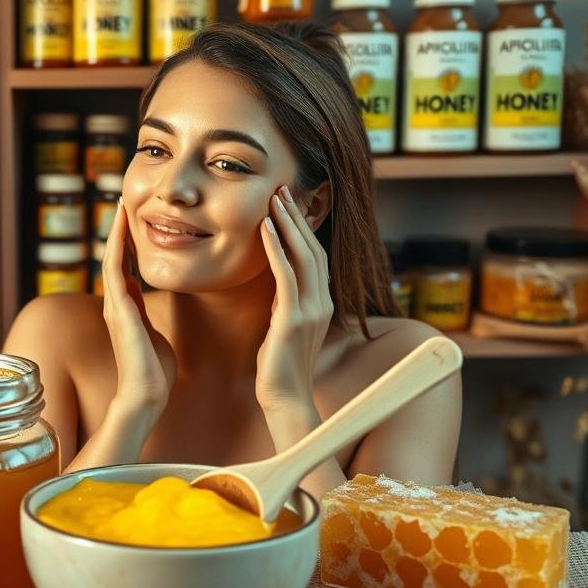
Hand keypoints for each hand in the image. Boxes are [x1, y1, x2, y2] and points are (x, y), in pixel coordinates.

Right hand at [102, 201, 175, 415]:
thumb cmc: (155, 373)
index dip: (129, 243)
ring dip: (116, 230)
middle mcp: (117, 303)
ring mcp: (114, 305)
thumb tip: (158, 312)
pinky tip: (121, 227)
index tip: (135, 219)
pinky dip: (116, 246)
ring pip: (112, 257)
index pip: (126, 267)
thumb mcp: (157, 336)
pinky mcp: (118, 310)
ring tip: (121, 204)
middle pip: (115, 256)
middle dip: (119, 229)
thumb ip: (153, 320)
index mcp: (128, 308)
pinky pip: (114, 269)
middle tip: (124, 199)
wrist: (146, 396)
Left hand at [255, 186, 332, 411]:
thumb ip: (286, 304)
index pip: (315, 256)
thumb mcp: (284, 327)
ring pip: (304, 256)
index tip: (288, 204)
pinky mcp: (293, 319)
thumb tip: (277, 285)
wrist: (285, 398)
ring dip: (288, 224)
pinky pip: (286, 275)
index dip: (303, 228)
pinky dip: (276, 249)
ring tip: (275, 199)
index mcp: (321, 304)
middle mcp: (322, 302)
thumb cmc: (279, 366)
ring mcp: (310, 310)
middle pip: (314, 248)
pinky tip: (265, 229)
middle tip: (283, 189)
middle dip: (297, 217)